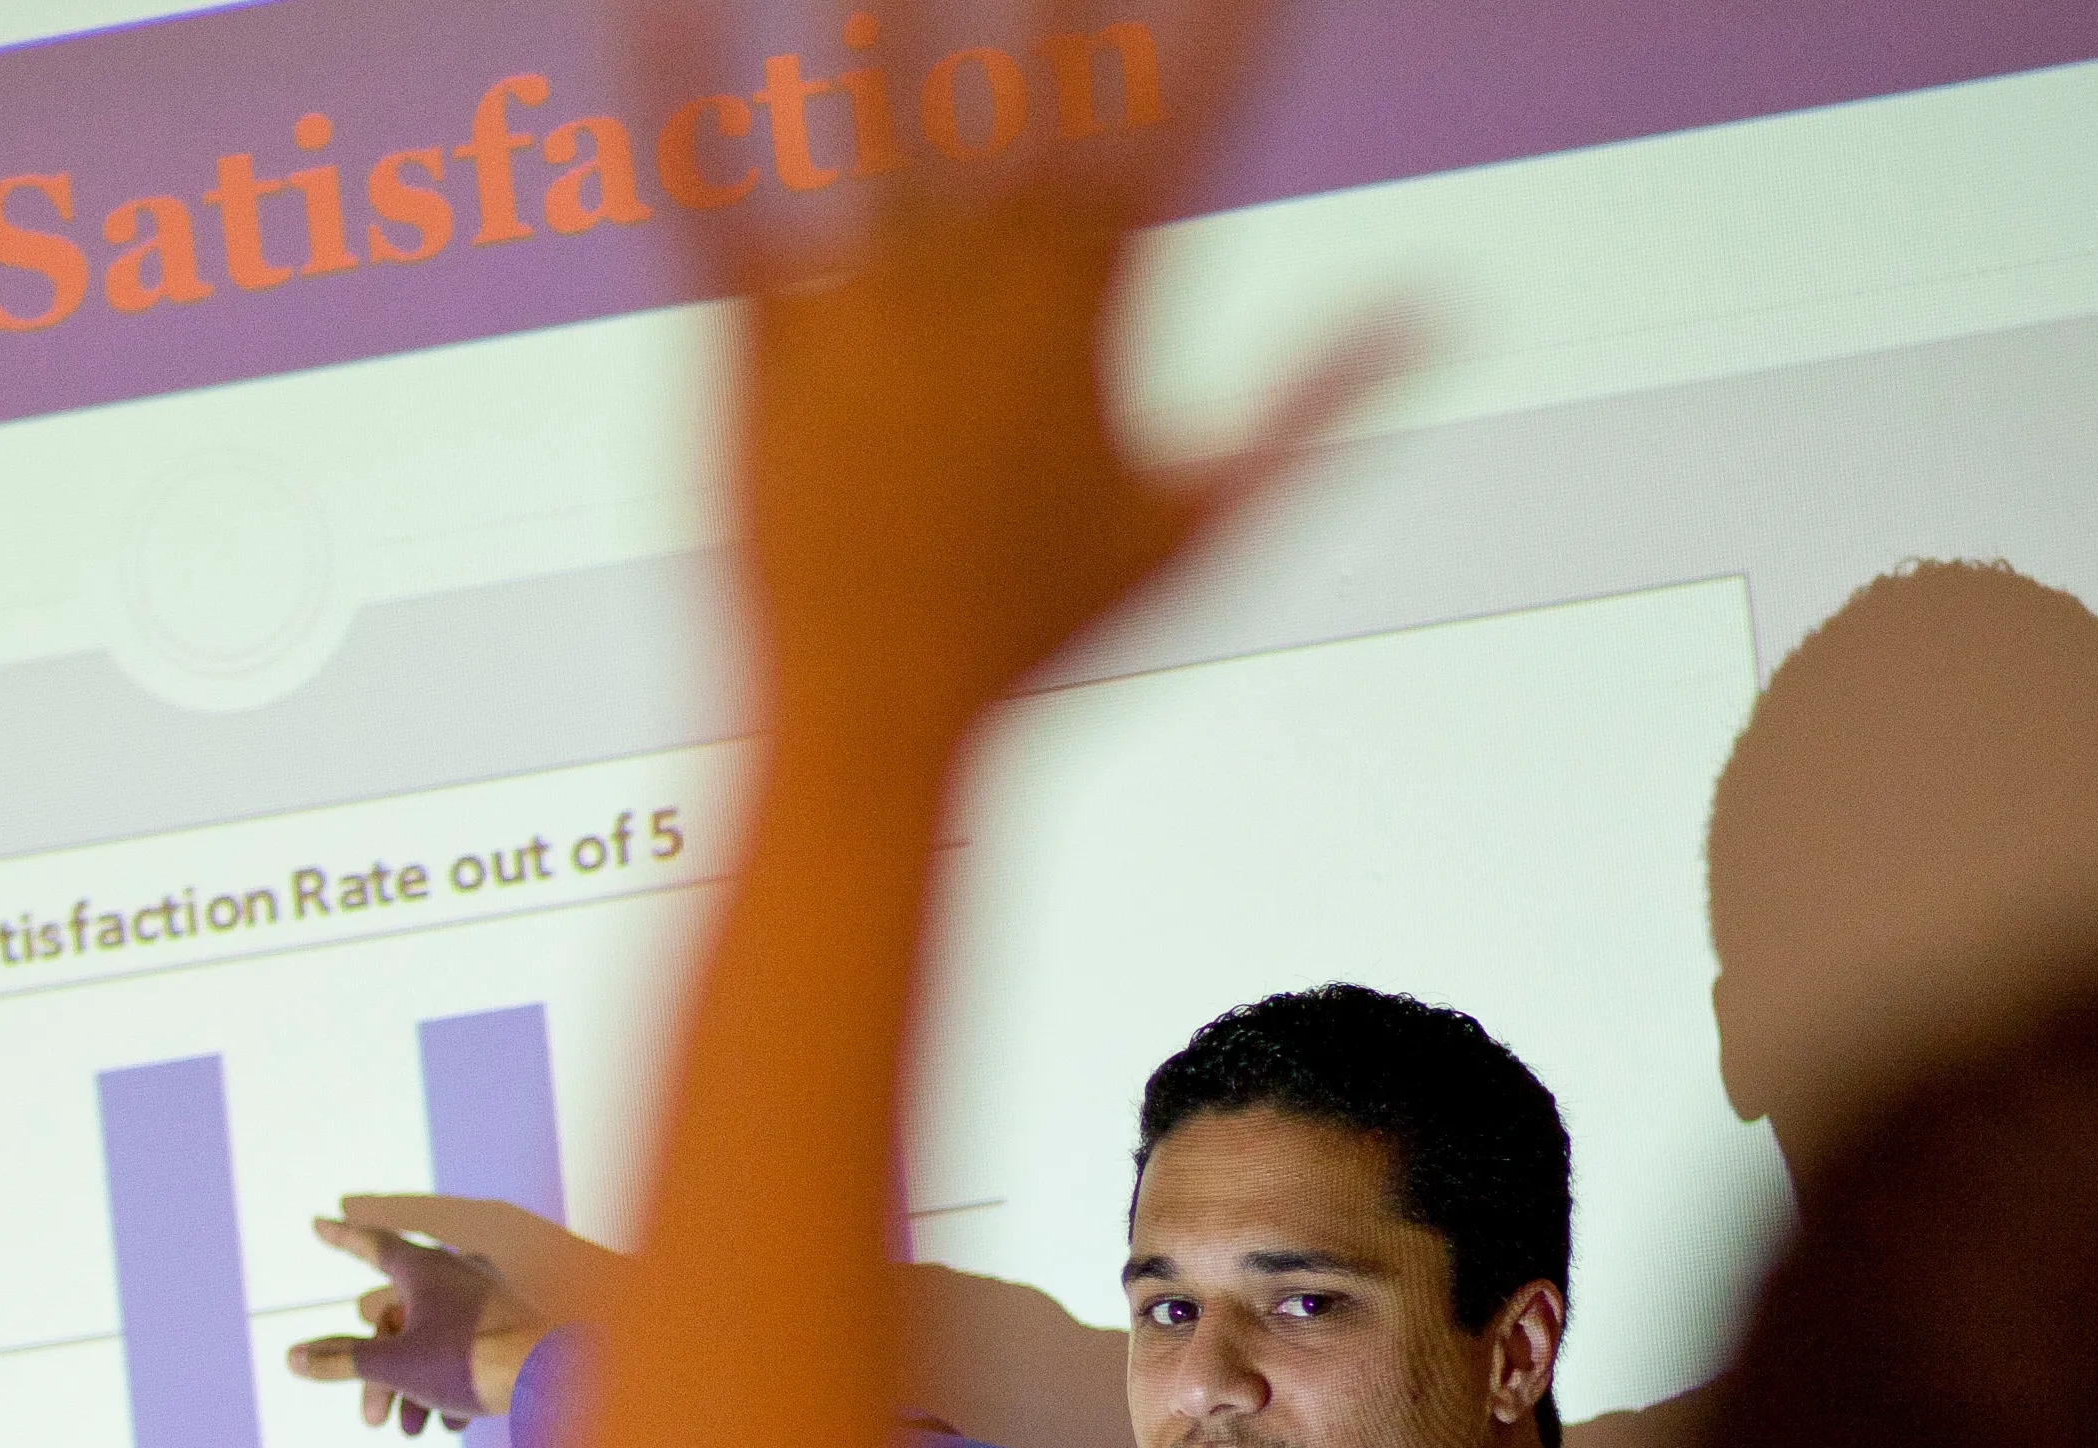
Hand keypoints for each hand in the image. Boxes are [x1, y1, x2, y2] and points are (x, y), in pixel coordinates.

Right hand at [286, 1198, 612, 1435]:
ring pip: (431, 1340)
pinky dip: (450, 1382)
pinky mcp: (510, 1327)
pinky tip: (454, 1421)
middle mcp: (456, 1273)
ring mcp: (486, 1299)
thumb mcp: (396, 1366)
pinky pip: (465, 1350)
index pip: (371, 1244)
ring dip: (414, 1386)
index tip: (318, 1224)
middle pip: (397, 1318)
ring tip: (416, 1429)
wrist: (554, 1377)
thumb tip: (293, 1358)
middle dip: (379, 1372)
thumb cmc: (475, 1362)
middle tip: (373, 1418)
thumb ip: (343, 1361)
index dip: (341, 1238)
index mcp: (425, 1268)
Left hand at [706, 7, 1408, 772]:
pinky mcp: (750, 347)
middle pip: (1023, 86)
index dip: (1220, 31)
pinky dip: (680, 95)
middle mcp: (983, 290)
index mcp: (1090, 314)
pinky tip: (660, 4)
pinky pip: (711, 197)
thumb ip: (1321, 400)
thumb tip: (1437, 313)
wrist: (878, 726)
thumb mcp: (1203, 524)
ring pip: (877, 115)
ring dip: (886, 18)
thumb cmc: (1031, 642)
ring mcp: (863, 313)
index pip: (1175, 125)